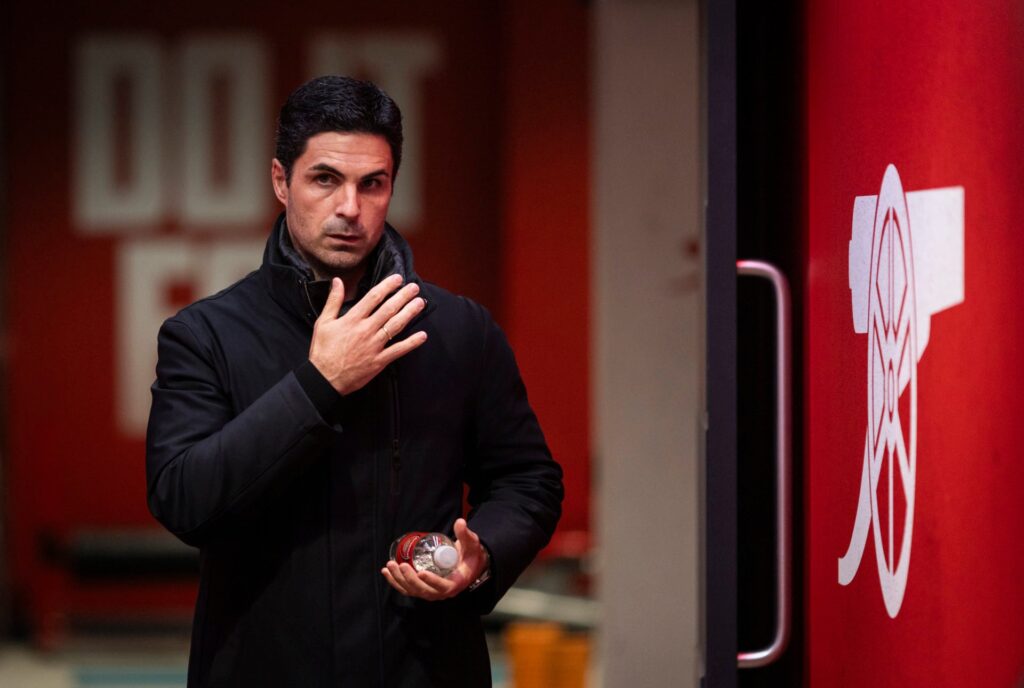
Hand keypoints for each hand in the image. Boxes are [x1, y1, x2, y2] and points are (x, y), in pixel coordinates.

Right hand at [308, 274, 427, 394]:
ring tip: (420, 303)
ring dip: (410, 313)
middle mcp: (365, 330)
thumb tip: (338, 281)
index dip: (387, 286)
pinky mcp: (379, 361)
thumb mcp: (323, 323)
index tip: (397, 279)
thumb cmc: (322, 351)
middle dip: (403, 296)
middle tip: (414, 288)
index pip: (373, 297)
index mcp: (352, 320)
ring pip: (396, 326)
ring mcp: (374, 346)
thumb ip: (333, 300)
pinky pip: (398, 350)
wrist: (324, 378)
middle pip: (388, 309)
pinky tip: (423, 335)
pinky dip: (412, 343)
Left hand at [381, 518, 489, 600]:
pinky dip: (396, 582)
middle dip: (409, 579)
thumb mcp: (471, 544)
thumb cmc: (471, 555)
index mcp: (456, 583)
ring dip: (399, 580)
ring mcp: (431, 592)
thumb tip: (460, 522)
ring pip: (413, 591)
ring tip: (389, 566)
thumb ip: (466, 534)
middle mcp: (442, 592)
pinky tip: (386, 572)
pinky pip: (408, 589)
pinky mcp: (423, 589)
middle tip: (399, 565)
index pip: (443, 586)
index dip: (432, 581)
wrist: (469, 565)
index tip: (421, 572)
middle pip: (423, 590)